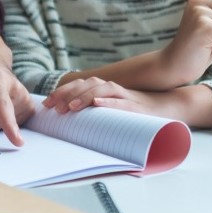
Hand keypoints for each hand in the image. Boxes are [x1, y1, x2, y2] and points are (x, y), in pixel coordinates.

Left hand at [44, 78, 161, 113]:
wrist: (165, 109)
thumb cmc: (133, 114)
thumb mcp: (110, 114)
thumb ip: (93, 115)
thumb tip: (68, 127)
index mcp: (103, 90)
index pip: (78, 86)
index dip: (61, 92)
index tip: (46, 104)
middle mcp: (112, 89)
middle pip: (86, 85)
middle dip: (67, 94)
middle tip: (53, 108)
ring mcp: (125, 95)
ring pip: (102, 89)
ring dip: (85, 96)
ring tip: (71, 107)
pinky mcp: (137, 106)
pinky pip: (122, 102)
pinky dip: (109, 102)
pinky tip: (97, 105)